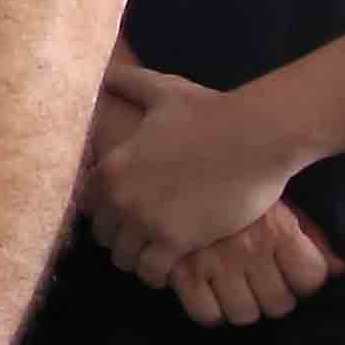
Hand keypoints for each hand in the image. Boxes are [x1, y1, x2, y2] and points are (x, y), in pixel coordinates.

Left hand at [82, 66, 303, 278]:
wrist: (257, 135)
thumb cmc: (213, 112)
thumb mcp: (163, 91)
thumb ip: (130, 82)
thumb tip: (107, 70)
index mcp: (112, 166)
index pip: (87, 205)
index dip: (103, 212)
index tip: (120, 216)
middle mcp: (120, 197)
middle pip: (104, 235)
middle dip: (120, 238)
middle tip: (138, 239)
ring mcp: (146, 220)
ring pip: (124, 257)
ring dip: (136, 259)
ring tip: (151, 257)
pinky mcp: (175, 240)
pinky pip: (150, 271)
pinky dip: (155, 273)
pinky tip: (167, 269)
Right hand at [162, 201, 338, 327]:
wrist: (171, 166)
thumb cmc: (233, 186)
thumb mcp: (279, 203)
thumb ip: (311, 238)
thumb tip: (341, 271)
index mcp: (278, 229)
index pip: (311, 279)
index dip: (304, 282)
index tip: (292, 275)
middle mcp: (250, 250)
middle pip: (279, 304)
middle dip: (273, 297)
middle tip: (261, 284)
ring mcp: (215, 263)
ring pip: (244, 315)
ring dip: (242, 306)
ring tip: (234, 289)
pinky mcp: (181, 272)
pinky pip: (205, 314)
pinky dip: (208, 310)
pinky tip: (207, 293)